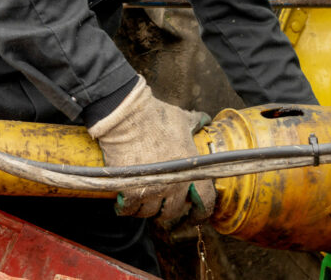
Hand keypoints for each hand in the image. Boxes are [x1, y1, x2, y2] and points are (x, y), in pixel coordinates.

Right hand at [88, 76, 215, 225]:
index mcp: (190, 167)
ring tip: (142, 200)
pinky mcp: (130, 190)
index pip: (205, 199)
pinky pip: (130, 210)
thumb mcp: (182, 118)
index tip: (195, 214)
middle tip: (160, 202)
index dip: (201, 211)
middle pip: (173, 210)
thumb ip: (195, 122)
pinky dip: (127, 208)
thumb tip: (204, 119)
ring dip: (146, 209)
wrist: (126, 116)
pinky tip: (125, 202)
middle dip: (167, 209)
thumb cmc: (155, 115)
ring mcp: (152, 188)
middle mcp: (174, 182)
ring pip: (150, 213)